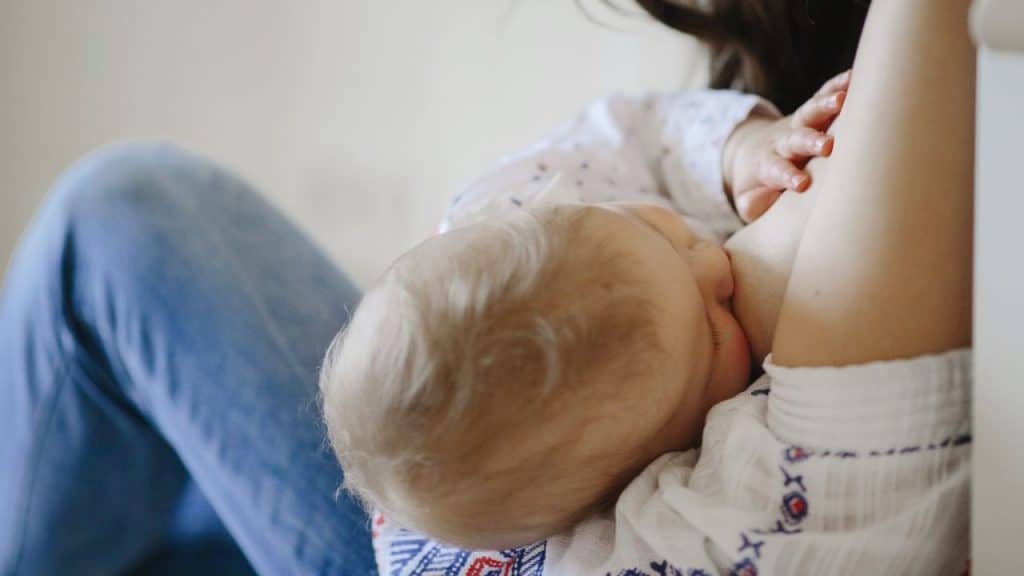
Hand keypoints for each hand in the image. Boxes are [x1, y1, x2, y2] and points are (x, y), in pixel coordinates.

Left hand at [723, 70, 850, 222]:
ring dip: (825, 105)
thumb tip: (760, 205)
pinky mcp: (810, 111)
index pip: (777, 169)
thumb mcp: (749, 200)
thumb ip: (754, 204)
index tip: (801, 184)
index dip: (788, 175)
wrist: (751, 151)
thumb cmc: (758, 184)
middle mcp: (783, 142)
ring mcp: (797, 124)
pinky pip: (822, 94)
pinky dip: (837, 84)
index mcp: (768, 165)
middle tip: (826, 145)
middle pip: (796, 139)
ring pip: (810, 112)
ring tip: (843, 99)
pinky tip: (854, 75)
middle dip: (811, 141)